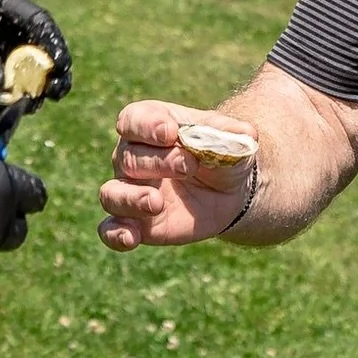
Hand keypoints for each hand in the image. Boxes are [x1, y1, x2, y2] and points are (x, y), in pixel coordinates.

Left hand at [0, 0, 72, 113]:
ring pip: (14, 78)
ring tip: (31, 105)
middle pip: (30, 52)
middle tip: (54, 93)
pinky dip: (3, 105)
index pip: (31, 20)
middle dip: (45, 72)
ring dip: (27, 92)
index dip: (51, 41)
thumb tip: (3, 83)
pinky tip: (7, 112)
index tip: (59, 65)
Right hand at [98, 101, 256, 252]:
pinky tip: (131, 238)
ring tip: (157, 202)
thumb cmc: (222, 155)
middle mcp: (131, 158)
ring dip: (131, 198)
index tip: (170, 132)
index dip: (147, 126)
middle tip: (189, 167)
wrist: (229, 191)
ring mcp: (129, 191)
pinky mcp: (135, 223)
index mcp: (150, 127)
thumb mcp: (233, 141)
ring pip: (111, 194)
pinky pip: (110, 230)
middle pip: (128, 157)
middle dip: (158, 162)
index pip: (133, 120)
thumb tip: (247, 134)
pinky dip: (116, 234)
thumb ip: (234, 135)